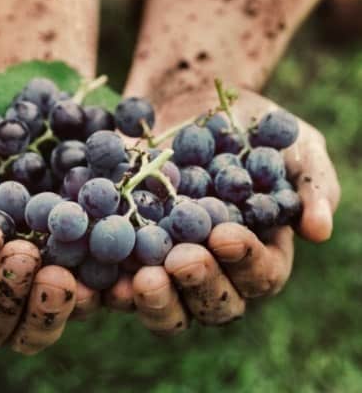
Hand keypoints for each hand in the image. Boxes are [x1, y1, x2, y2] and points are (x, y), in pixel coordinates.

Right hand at [0, 0, 99, 353]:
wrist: (29, 109)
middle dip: (4, 298)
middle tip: (27, 258)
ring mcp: (39, 278)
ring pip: (37, 326)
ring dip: (50, 311)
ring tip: (67, 279)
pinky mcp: (83, 268)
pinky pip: (93, 296)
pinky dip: (104, 295)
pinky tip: (118, 278)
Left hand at [110, 88, 339, 333]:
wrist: (191, 107)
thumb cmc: (250, 129)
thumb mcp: (292, 146)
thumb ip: (311, 184)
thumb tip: (320, 230)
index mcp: (258, 253)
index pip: (260, 274)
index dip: (245, 261)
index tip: (225, 234)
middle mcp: (214, 270)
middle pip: (212, 304)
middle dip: (198, 285)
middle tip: (181, 261)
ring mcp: (168, 266)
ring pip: (164, 304)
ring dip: (152, 299)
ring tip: (138, 280)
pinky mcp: (128, 254)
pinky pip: (116, 279)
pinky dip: (104, 284)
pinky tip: (92, 277)